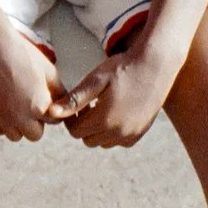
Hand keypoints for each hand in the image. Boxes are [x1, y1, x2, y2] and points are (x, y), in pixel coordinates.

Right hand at [0, 17, 60, 140]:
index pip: (54, 121)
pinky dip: (2, 123)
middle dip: (36, 122)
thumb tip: (64, 103)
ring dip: (19, 125)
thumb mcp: (49, 71)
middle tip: (31, 103)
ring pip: (16, 135)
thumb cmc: (22, 54)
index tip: (45, 98)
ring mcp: (2, 118)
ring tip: (17, 105)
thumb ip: (59, 91)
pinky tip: (3, 107)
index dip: (51, 109)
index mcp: (40, 107)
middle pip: (35, 134)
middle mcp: (21, 118)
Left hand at [49, 46, 178, 147]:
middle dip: (84, 125)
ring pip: (103, 142)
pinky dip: (114, 133)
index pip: (75, 132)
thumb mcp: (95, 80)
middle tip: (89, 105)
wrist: (155, 65)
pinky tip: (116, 113)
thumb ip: (74, 100)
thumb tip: (51, 113)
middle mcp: (118, 132)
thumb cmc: (122, 68)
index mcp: (104, 119)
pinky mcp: (141, 132)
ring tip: (103, 107)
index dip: (71, 119)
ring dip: (98, 130)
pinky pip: (120, 141)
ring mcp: (131, 134)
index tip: (76, 105)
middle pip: (88, 139)